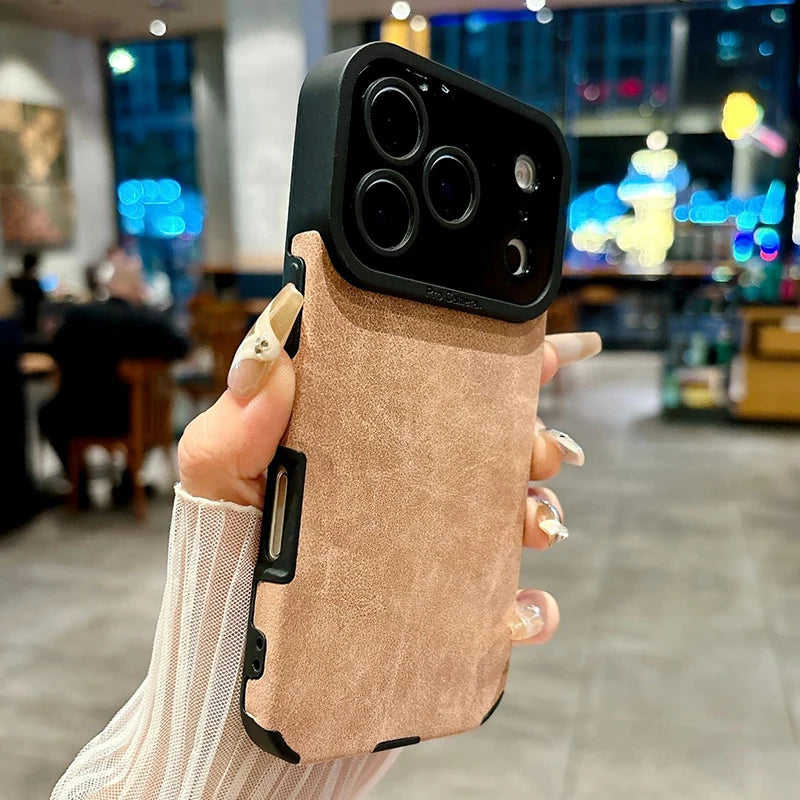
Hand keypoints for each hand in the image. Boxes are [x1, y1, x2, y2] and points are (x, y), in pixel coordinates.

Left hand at [178, 288, 600, 646]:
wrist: (230, 658)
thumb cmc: (222, 553)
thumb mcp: (217, 478)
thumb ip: (235, 422)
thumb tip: (271, 362)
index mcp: (363, 437)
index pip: (434, 383)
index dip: (495, 363)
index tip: (544, 355)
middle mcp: (404, 483)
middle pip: (491, 445)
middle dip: (532, 441)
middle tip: (538, 452)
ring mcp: (427, 545)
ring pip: (511, 515)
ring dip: (540, 512)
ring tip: (533, 523)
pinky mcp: (440, 607)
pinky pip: (504, 606)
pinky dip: (528, 608)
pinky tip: (520, 611)